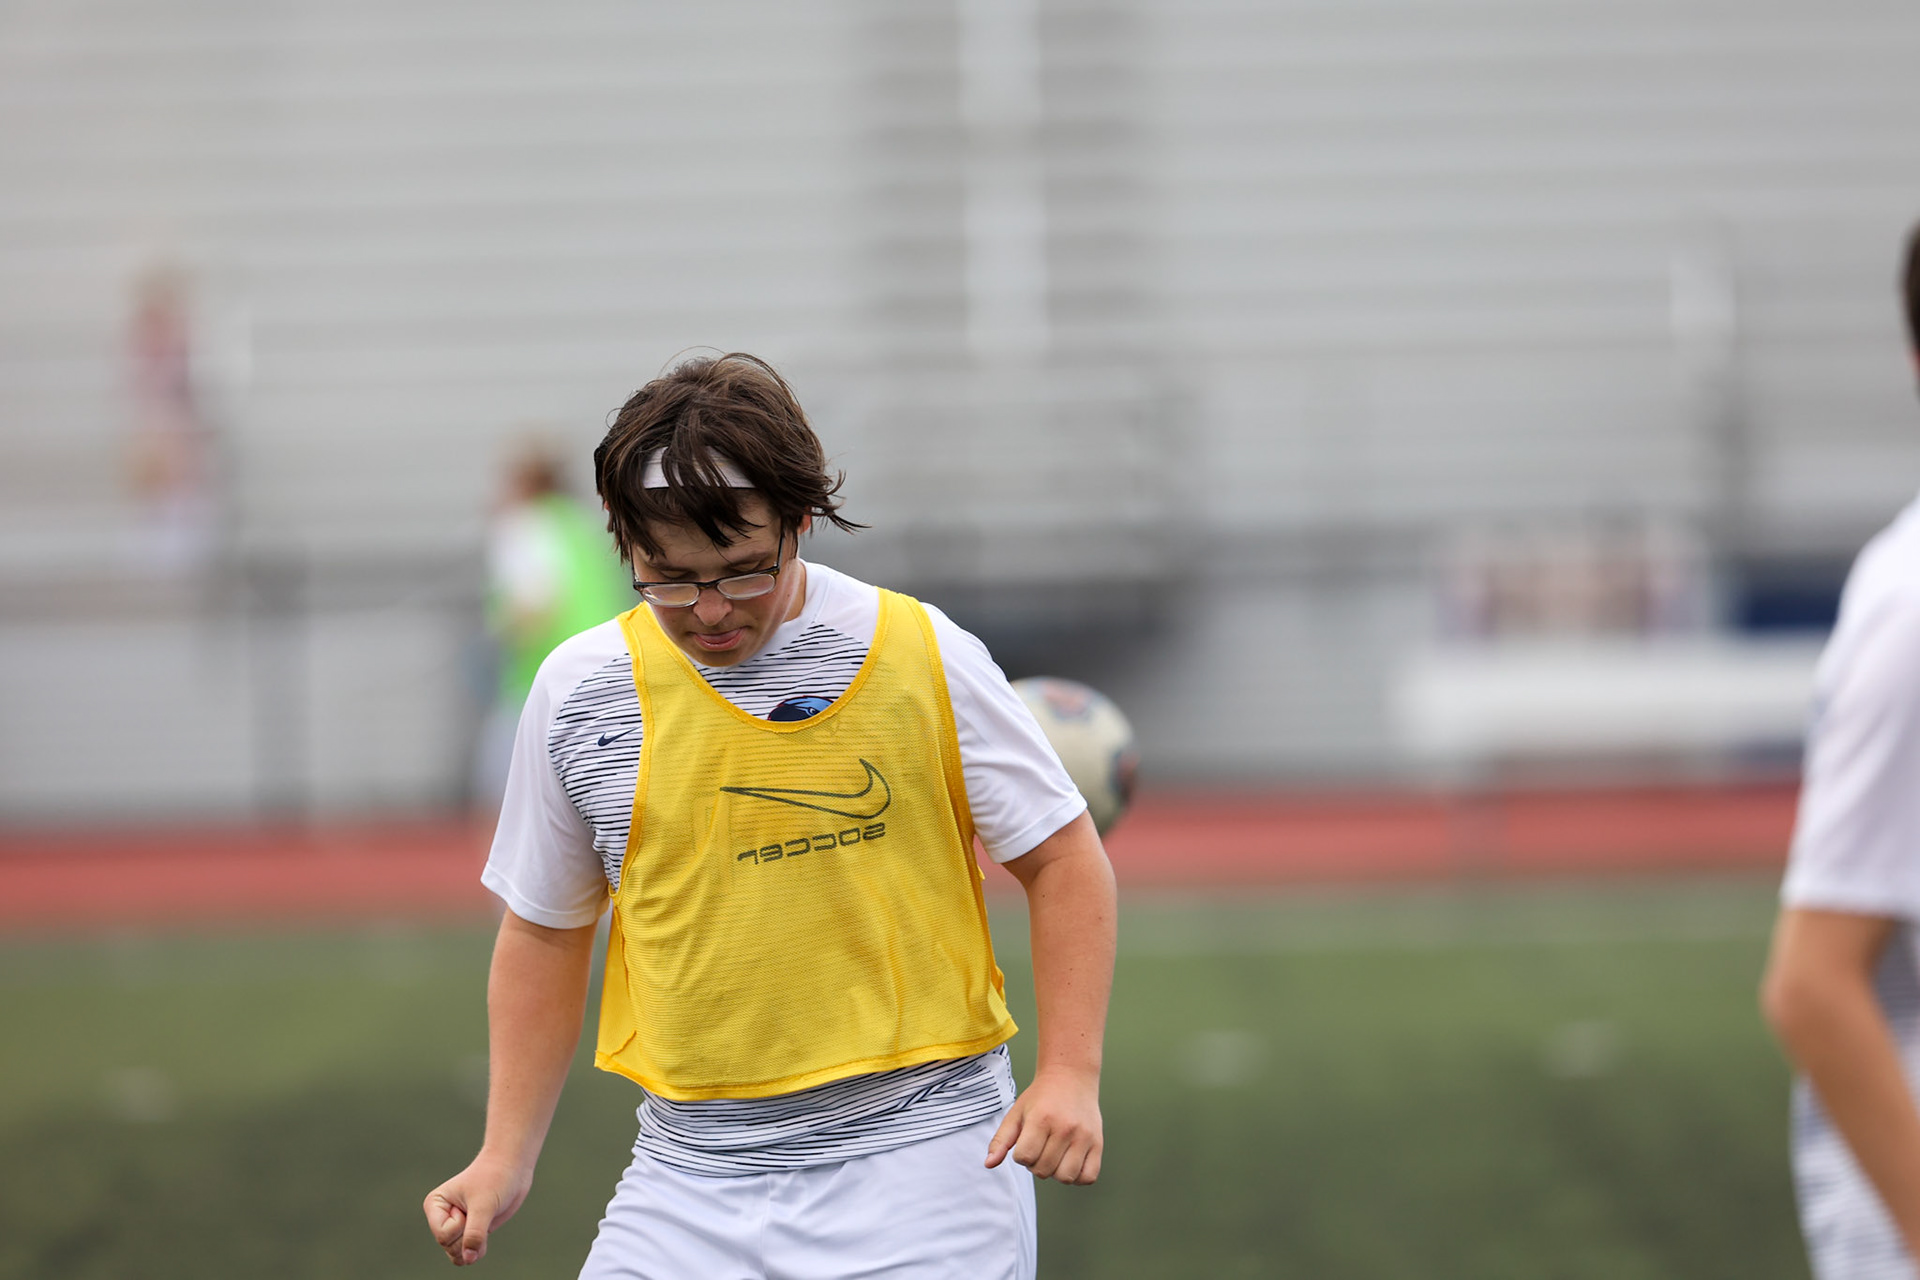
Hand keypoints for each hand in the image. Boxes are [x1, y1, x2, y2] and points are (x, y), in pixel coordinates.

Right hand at [423, 1156, 532, 1265]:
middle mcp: (440, 1217)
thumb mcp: (484, 1206)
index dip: (462, 1225)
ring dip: (475, 1245)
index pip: (443, 1236)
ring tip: (483, 1220)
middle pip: (449, 1247)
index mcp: (435, 1205)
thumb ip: (475, 1234)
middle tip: (479, 1210)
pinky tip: (487, 1230)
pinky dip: (478, 1250)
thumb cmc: (495, 1179)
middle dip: (470, 1235)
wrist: (512, 1169)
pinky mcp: (468, 1231)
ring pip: (457, 1255)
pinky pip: (467, 1255)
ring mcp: (454, 1226)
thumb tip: (468, 1259)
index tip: (471, 1204)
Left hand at [985, 1066, 1102, 1183]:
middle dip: (1036, 1164)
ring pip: (1065, 1177)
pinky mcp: (1098, 1143)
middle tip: (1040, 1147)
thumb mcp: (1016, 1113)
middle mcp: (1065, 1128)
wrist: (1071, 1078)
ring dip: (1055, 1172)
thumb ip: (1001, 1140)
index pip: (1025, 1158)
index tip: (1026, 1142)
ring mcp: (1084, 1137)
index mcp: (1041, 1119)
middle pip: (1044, 1170)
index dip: (1021, 1155)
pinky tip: (1070, 1161)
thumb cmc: (1041, 1098)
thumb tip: (989, 1164)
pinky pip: (1088, 1177)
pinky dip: (1077, 1176)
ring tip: (1055, 1155)